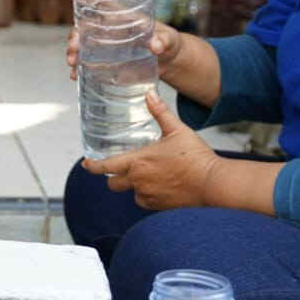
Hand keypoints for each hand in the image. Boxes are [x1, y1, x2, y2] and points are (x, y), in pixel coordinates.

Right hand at [67, 18, 183, 81]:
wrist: (170, 63)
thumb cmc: (169, 43)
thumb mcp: (169, 40)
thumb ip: (163, 41)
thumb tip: (155, 46)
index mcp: (125, 18)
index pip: (106, 5)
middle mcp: (112, 30)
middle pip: (87, 28)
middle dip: (76, 36)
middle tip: (73, 47)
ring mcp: (108, 47)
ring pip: (83, 46)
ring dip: (74, 53)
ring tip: (71, 63)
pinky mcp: (108, 63)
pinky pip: (89, 64)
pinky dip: (80, 70)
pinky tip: (75, 76)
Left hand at [81, 89, 219, 209]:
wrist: (213, 184)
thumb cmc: (195, 157)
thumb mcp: (176, 130)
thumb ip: (160, 112)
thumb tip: (149, 93)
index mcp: (139, 162)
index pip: (107, 166)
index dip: (93, 166)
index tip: (86, 164)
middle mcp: (139, 181)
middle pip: (114, 184)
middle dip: (113, 177)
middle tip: (120, 169)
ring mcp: (149, 196)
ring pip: (132, 193)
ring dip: (134, 186)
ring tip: (148, 175)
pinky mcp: (160, 207)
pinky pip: (146, 202)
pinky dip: (148, 195)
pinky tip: (160, 185)